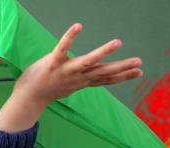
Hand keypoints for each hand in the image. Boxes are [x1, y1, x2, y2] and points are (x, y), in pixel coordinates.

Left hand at [0, 23, 141, 131]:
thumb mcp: (69, 86)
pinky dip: (70, 37)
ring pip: (88, 61)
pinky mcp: (52, 64)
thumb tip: (92, 79)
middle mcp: (78, 77)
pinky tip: (78, 26)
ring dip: (103, 52)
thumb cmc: (48, 89)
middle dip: (122, 68)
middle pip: (103, 73)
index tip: (140, 72)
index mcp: (83, 81)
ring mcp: (66, 71)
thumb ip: (82, 80)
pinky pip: (62, 49)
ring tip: (118, 42)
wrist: (28, 98)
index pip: (106, 79)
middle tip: (140, 63)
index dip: (123, 76)